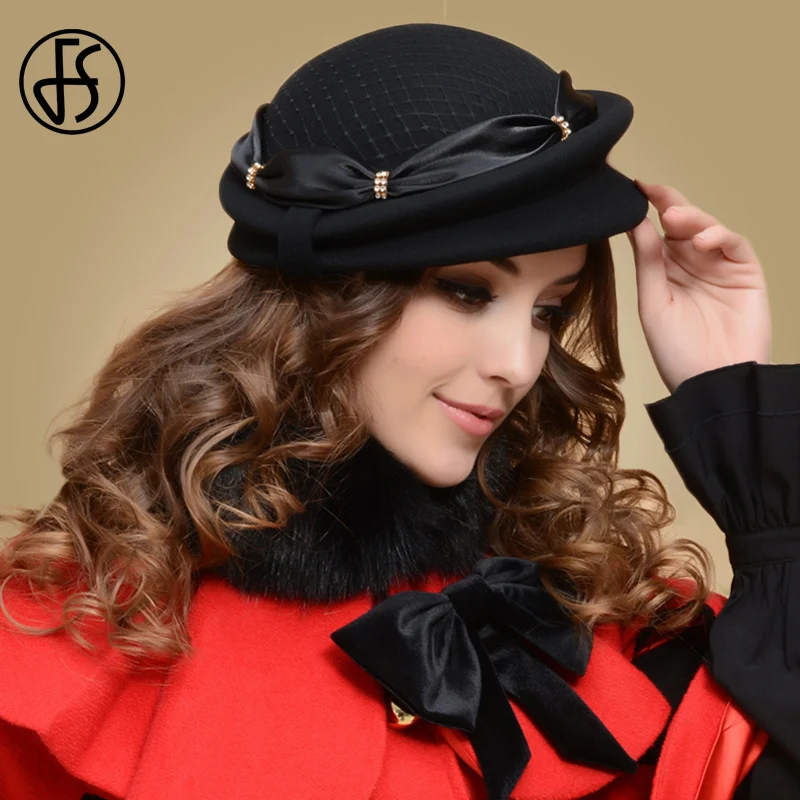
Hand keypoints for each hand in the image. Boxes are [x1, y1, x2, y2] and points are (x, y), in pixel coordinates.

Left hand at [626, 179, 771, 393]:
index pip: (657, 231)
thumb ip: (647, 261)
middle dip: (670, 205)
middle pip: (683, 224)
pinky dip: (718, 236)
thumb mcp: (653, 302)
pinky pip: (734, 244)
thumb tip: (634, 221)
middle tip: (653, 193)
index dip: (648, 207)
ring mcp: (720, 267)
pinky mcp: (746, 272)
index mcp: (665, 271)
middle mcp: (692, 264)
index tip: (634, 187)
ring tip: (675, 219)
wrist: (710, 382)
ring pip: (708, 228)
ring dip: (692, 218)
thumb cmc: (677, 351)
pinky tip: (700, 241)